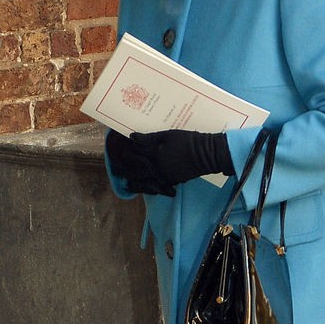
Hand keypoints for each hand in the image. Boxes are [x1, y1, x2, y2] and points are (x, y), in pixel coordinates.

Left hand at [109, 130, 233, 194]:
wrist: (208, 155)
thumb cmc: (189, 141)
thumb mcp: (169, 135)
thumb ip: (149, 138)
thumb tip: (131, 137)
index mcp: (154, 153)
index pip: (134, 152)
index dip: (125, 150)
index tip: (118, 147)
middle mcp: (156, 167)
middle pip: (134, 170)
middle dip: (124, 168)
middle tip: (116, 166)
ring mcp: (164, 176)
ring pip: (143, 182)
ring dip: (133, 182)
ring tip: (126, 182)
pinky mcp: (171, 181)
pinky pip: (155, 188)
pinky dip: (148, 188)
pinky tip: (144, 187)